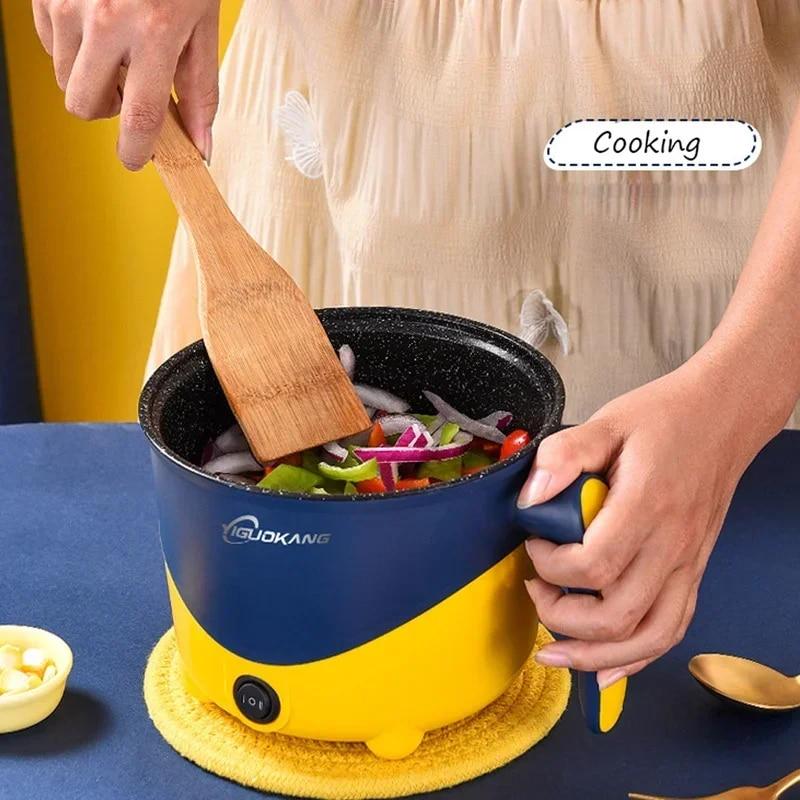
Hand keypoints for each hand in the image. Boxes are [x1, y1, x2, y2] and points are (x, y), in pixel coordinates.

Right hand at [32, 0, 220, 168]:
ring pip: (64, 77)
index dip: (136, 152)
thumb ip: (200, 90)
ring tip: (116, 48)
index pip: (139, 119)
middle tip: (129, 90)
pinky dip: (72, 46)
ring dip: (90, 76)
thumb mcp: (203, 26)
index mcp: (155, 33)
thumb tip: (200, 145)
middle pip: (85, 104)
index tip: (136, 160)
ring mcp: (68, 4)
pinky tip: (96, 24)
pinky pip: (49, 44)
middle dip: (107, 110)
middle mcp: (106, 20)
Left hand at [519, 355, 783, 688]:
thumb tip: (530, 498)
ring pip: (647, 637)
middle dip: (561, 617)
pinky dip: (638, 658)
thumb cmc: (666, 418)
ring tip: (556, 650)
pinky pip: (672, 629)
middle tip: (535, 590)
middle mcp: (672, 544)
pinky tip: (607, 669)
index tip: (533, 544)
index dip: (551, 568)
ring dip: (596, 655)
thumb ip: (565, 455)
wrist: (724, 417)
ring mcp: (688, 562)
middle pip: (617, 616)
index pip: (594, 567)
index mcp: (647, 506)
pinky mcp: (693, 570)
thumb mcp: (608, 421)